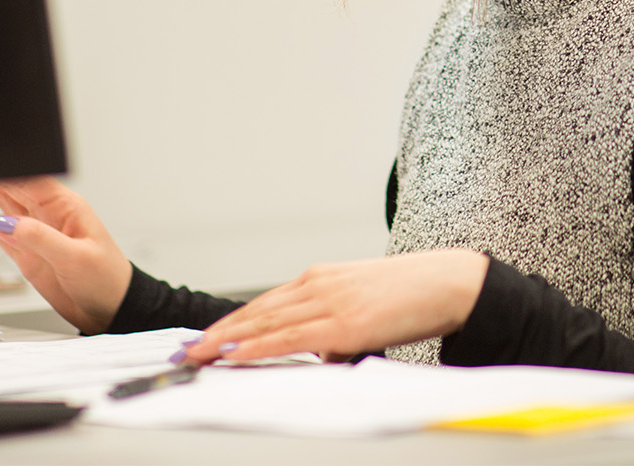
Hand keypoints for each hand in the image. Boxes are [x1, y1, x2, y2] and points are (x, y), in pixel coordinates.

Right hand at [0, 177, 132, 333]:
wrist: (108, 309)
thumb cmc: (106, 279)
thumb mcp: (76, 257)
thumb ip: (42, 240)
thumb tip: (10, 223)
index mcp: (67, 207)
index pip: (31, 180)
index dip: (6, 169)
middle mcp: (49, 215)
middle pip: (13, 186)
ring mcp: (35, 232)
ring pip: (2, 204)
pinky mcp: (25, 252)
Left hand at [183, 249, 489, 364]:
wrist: (447, 283)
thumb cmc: (412, 294)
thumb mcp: (365, 304)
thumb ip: (336, 325)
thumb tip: (322, 354)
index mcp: (323, 277)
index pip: (266, 302)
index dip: (233, 322)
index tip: (207, 336)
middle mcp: (318, 285)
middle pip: (256, 312)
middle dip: (218, 333)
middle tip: (186, 350)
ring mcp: (328, 303)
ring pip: (265, 324)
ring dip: (227, 341)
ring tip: (198, 355)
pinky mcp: (342, 325)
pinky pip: (289, 338)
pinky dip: (257, 347)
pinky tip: (236, 355)